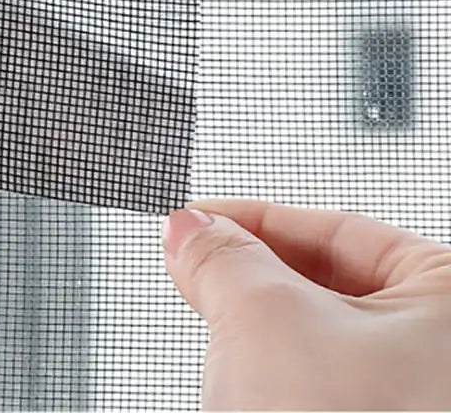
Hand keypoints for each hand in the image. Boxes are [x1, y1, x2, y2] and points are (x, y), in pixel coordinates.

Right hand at [163, 199, 450, 409]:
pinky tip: (245, 390)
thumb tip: (189, 227)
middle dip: (252, 281)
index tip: (194, 220)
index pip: (335, 229)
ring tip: (221, 346)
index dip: (252, 219)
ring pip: (318, 342)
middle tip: (194, 273)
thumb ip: (221, 258)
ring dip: (258, 335)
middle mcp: (440, 354)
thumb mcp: (265, 323)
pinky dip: (275, 378)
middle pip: (326, 284)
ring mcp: (414, 401)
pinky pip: (321, 388)